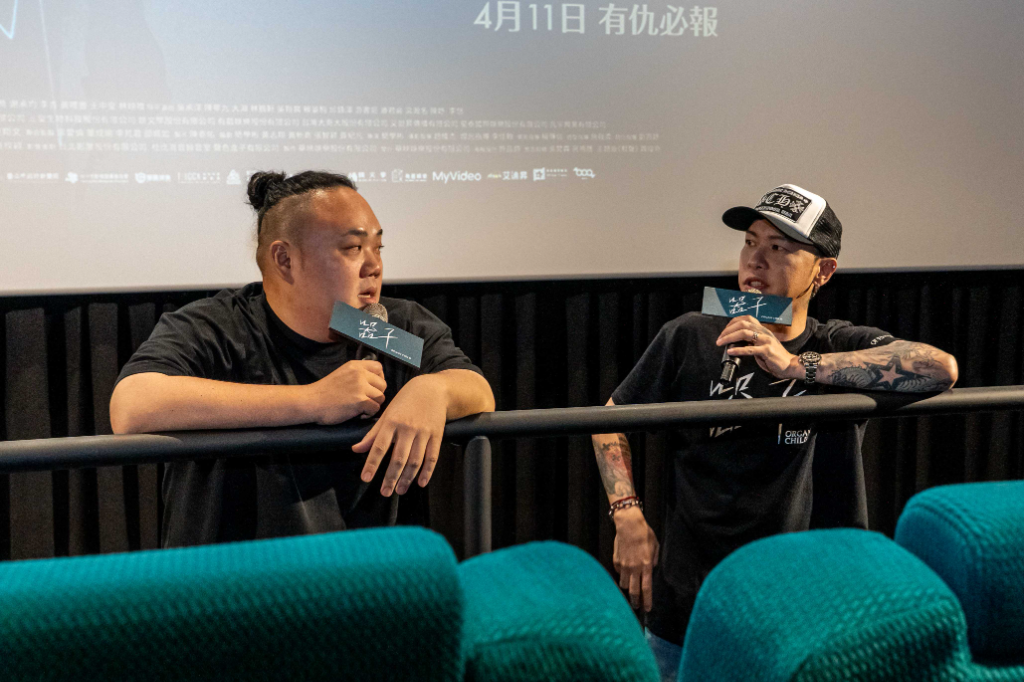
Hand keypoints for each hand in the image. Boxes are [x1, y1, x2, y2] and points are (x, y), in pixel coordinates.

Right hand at [307, 360, 385, 423]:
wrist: (311, 402)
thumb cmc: (325, 391)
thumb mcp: (343, 373)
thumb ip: (358, 373)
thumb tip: (376, 380)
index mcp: (355, 366)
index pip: (379, 367)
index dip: (379, 378)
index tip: (371, 387)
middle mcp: (359, 374)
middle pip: (383, 384)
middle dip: (376, 394)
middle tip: (365, 400)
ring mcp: (360, 387)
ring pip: (381, 397)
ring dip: (373, 405)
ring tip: (362, 408)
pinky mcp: (360, 401)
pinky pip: (375, 408)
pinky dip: (368, 414)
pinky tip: (358, 414)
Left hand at [352, 375, 446, 496]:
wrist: (432, 389)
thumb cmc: (405, 401)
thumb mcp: (387, 414)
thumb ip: (372, 434)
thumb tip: (356, 449)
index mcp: (391, 422)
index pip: (379, 447)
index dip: (372, 463)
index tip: (366, 478)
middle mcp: (407, 428)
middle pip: (398, 458)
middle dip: (391, 477)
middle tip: (384, 493)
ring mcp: (423, 432)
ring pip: (415, 460)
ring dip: (407, 478)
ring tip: (400, 490)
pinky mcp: (436, 435)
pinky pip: (432, 457)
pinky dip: (427, 471)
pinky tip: (421, 483)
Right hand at [612, 506, 659, 611]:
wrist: (628, 524)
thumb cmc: (644, 533)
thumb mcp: (655, 545)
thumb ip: (655, 559)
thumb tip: (652, 567)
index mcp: (646, 565)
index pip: (646, 588)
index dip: (647, 600)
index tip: (647, 609)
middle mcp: (634, 568)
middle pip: (633, 591)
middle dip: (635, 601)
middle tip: (636, 606)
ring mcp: (623, 565)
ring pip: (624, 584)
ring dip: (627, 588)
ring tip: (630, 588)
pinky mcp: (616, 561)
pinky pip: (618, 573)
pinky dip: (622, 574)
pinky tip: (625, 571)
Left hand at [716, 315, 799, 378]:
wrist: (789, 365)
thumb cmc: (774, 356)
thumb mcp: (761, 345)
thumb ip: (751, 341)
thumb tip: (734, 341)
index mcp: (762, 329)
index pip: (746, 318)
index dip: (733, 322)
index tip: (724, 331)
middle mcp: (764, 332)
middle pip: (743, 324)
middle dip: (728, 330)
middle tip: (719, 338)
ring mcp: (766, 341)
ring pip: (744, 333)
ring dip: (729, 337)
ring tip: (721, 343)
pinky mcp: (767, 351)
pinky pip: (750, 349)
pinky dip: (738, 350)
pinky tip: (730, 351)